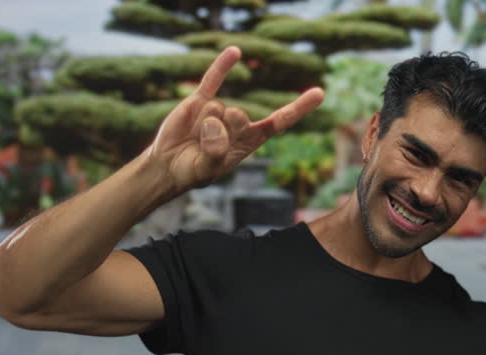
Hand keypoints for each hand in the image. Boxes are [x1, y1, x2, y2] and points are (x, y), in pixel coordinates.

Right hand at [147, 46, 324, 192]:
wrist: (166, 166)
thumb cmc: (192, 171)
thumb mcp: (207, 170)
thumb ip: (214, 152)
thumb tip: (215, 122)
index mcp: (250, 141)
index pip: (279, 121)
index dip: (298, 108)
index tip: (319, 92)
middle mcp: (239, 123)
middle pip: (241, 116)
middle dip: (223, 131)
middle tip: (205, 145)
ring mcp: (220, 110)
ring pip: (219, 109)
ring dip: (203, 125)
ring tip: (193, 137)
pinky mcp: (200, 100)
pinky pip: (213, 79)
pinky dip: (223, 66)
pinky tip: (236, 51)